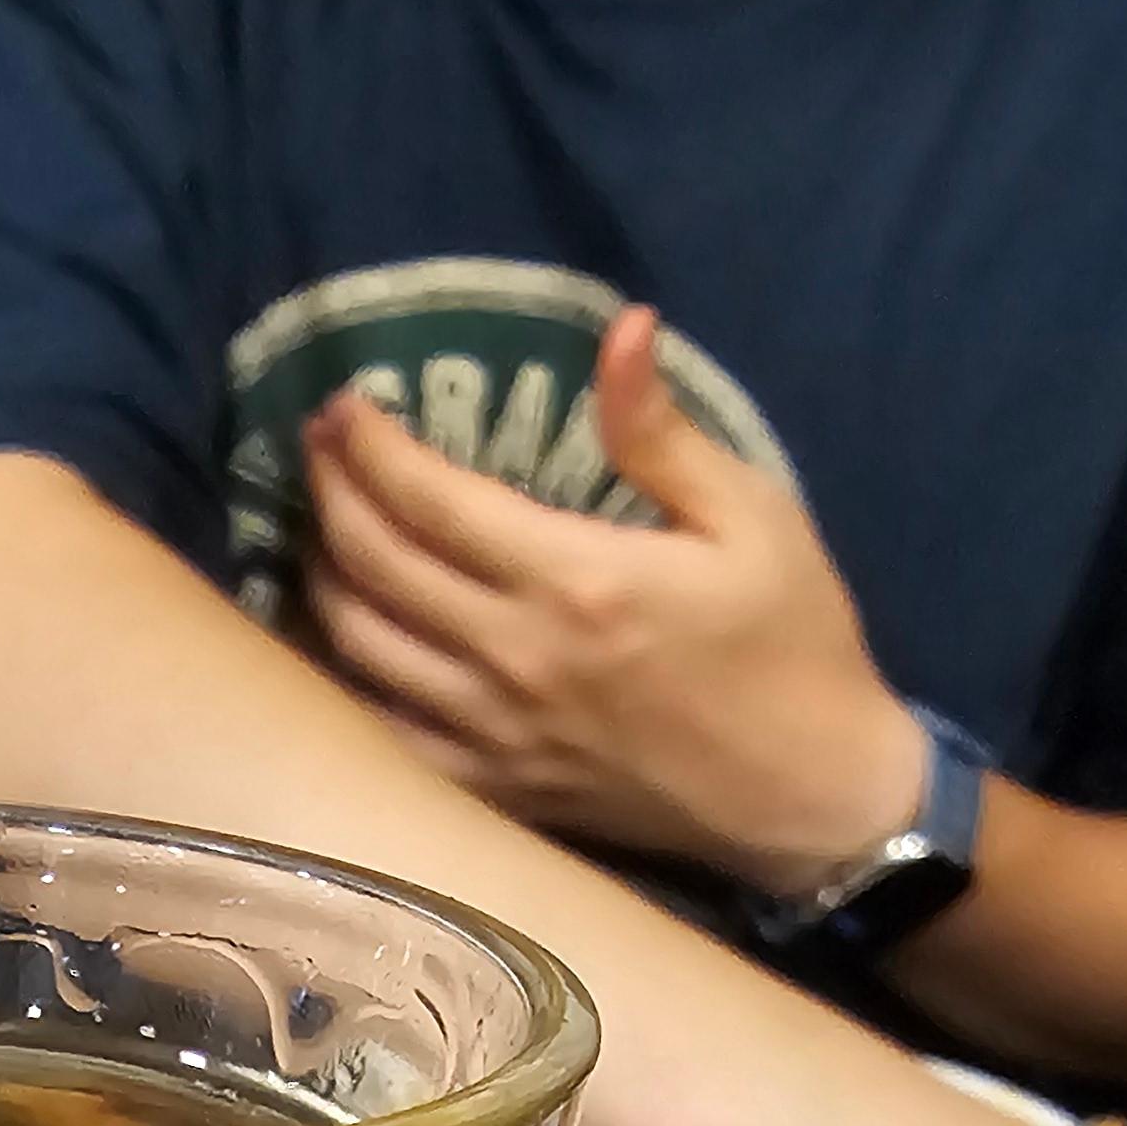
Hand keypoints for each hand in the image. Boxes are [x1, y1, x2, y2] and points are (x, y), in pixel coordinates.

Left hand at [303, 307, 927, 895]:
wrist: (809, 797)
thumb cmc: (793, 646)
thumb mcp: (754, 518)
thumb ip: (664, 433)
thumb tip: (620, 328)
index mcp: (574, 580)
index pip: (430, 500)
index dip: (371, 446)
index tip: (345, 406)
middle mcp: (514, 658)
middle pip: (376, 566)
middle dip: (331, 493)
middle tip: (317, 448)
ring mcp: (496, 733)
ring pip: (364, 649)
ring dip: (324, 580)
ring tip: (321, 530)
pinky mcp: (499, 789)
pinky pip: (389, 736)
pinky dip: (347, 683)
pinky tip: (339, 644)